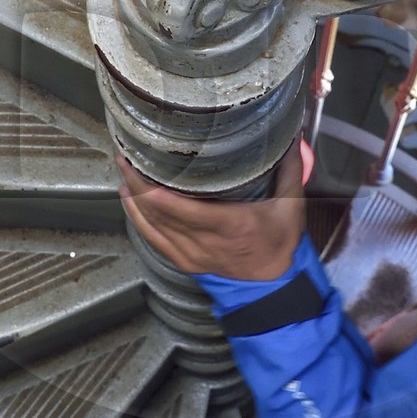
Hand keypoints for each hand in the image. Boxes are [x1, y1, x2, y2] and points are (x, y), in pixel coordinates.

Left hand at [119, 140, 308, 280]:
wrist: (274, 284)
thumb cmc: (281, 243)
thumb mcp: (292, 206)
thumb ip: (291, 168)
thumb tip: (291, 133)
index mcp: (231, 225)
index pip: (183, 210)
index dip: (155, 191)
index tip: (140, 166)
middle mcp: (206, 242)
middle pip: (160, 213)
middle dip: (138, 184)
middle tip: (125, 156)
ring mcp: (192, 255)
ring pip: (152, 226)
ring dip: (134, 199)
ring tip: (123, 171)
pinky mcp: (185, 262)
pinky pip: (153, 240)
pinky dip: (137, 219)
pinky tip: (128, 200)